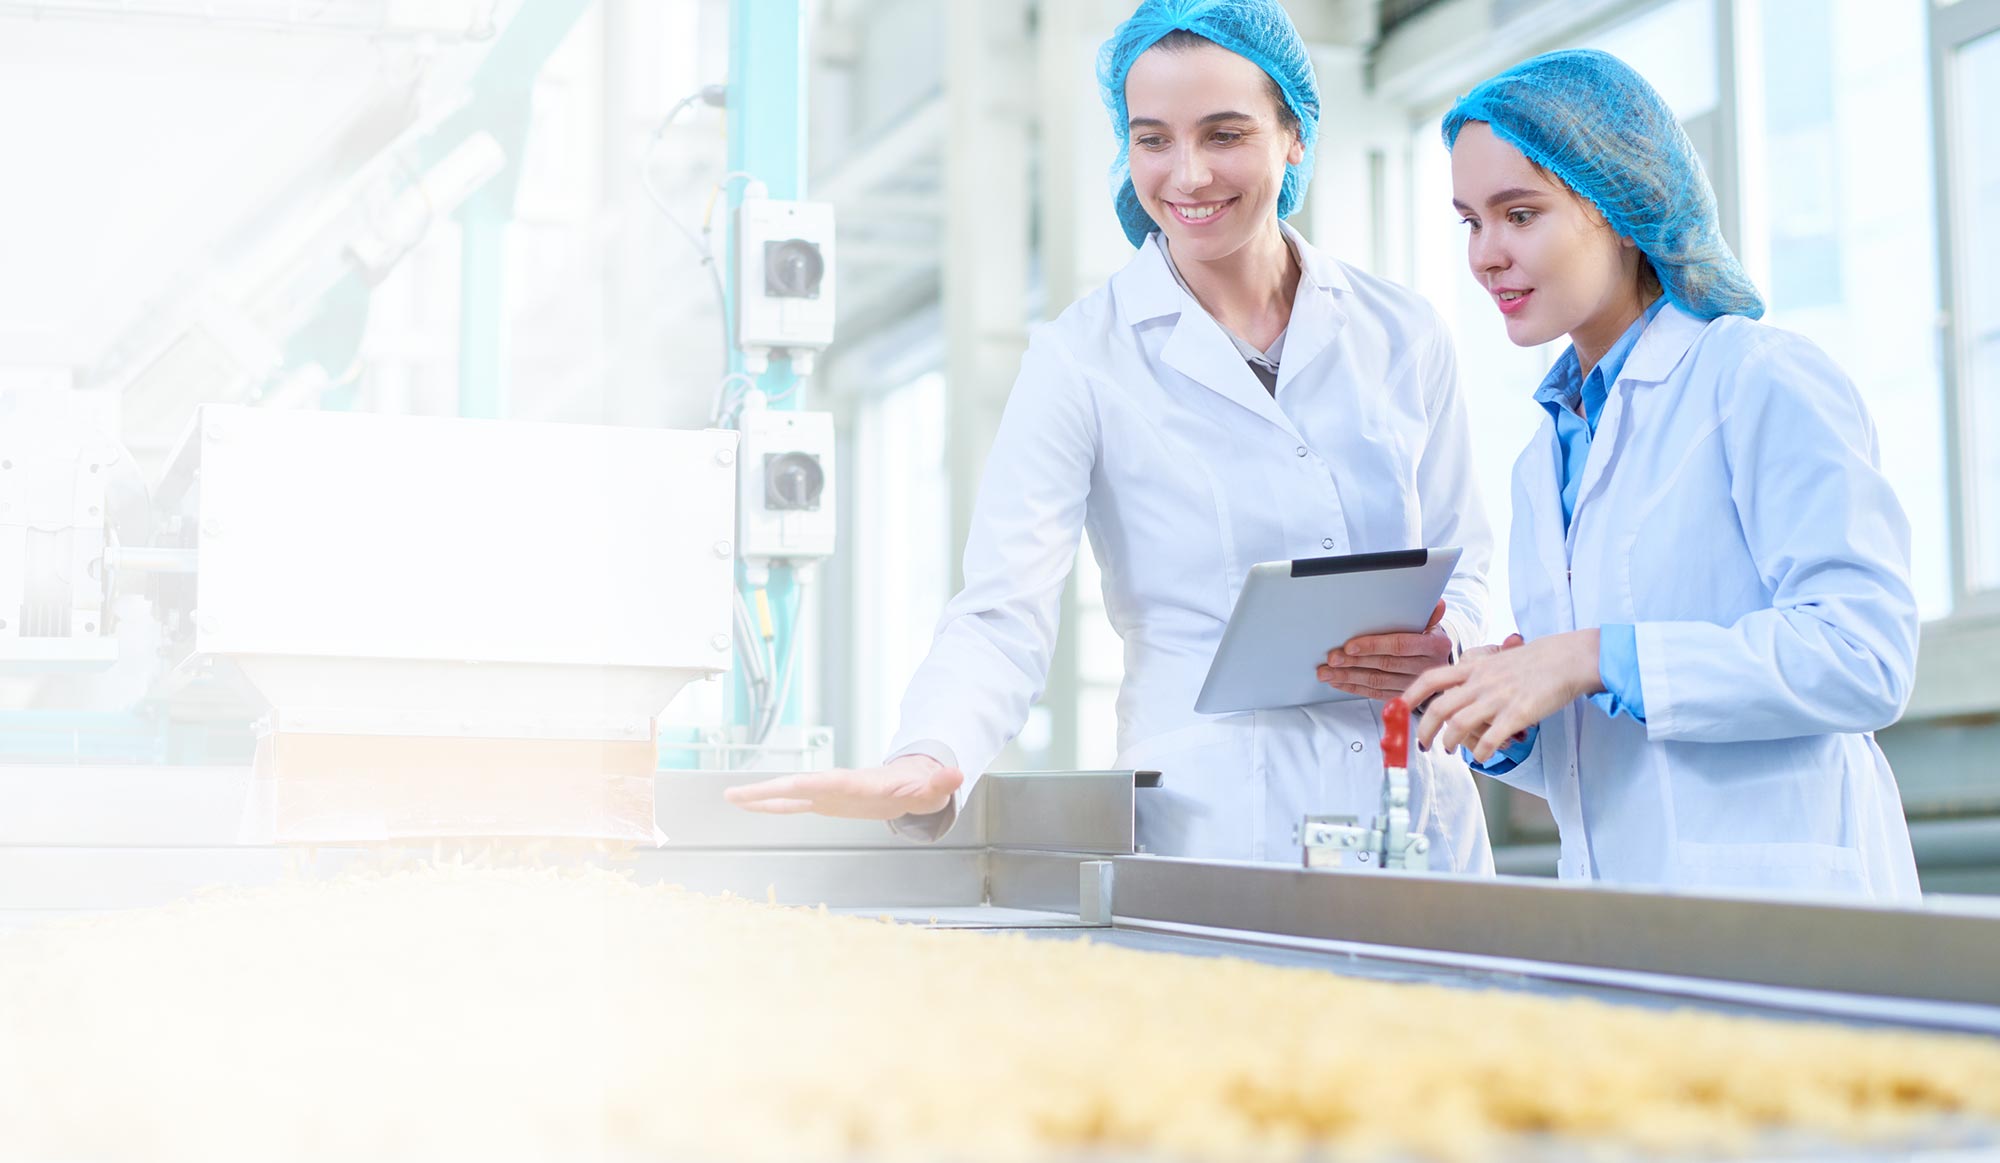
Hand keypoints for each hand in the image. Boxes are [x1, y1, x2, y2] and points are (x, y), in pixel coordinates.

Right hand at [723, 753, 963, 819]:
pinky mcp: (825, 802)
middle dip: (769, 789)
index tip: (787, 785)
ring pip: (789, 794)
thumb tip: (956, 773)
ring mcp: (828, 794)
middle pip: (799, 786)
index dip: (810, 785)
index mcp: (860, 783)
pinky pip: (793, 803)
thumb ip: (942, 781)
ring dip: (761, 796)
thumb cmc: (921, 786)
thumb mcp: (934, 787)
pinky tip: (748, 805)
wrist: (914, 780)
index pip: (831, 783)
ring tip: (731, 797)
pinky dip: (771, 804)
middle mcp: (838, 786)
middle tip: (738, 792)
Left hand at [1317, 600, 1453, 699]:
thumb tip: (1436, 604)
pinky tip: (1338, 682)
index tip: (1350, 646)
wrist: (1444, 670)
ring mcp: (1414, 685)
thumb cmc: (1430, 642)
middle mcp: (1426, 668)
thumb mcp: (1434, 626)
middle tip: (1332, 658)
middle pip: (1384, 664)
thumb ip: (1428, 615)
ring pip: (1376, 681)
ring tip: (1327, 672)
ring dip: (1348, 677)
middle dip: (1354, 662)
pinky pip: (1375, 693)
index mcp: (1434, 646)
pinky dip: (1353, 687)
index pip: (1400, 645)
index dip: (1373, 645)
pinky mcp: (1402, 696)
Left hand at [1403, 629, 1602, 762]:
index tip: (1396, 708)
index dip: (1410, 694)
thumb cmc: (1533, 661)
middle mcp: (1480, 682)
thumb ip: (1475, 673)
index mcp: (1473, 668)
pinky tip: (1482, 757)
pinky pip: (1491, 739)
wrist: (1566, 659)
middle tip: (1423, 744)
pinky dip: (1482, 753)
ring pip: (1459, 726)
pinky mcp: (1517, 714)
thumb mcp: (1495, 659)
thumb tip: (1456, 688)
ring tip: (1451, 750)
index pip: (1432, 679)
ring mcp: (1498, 698)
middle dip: (1424, 730)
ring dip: (1450, 743)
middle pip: (1439, 708)